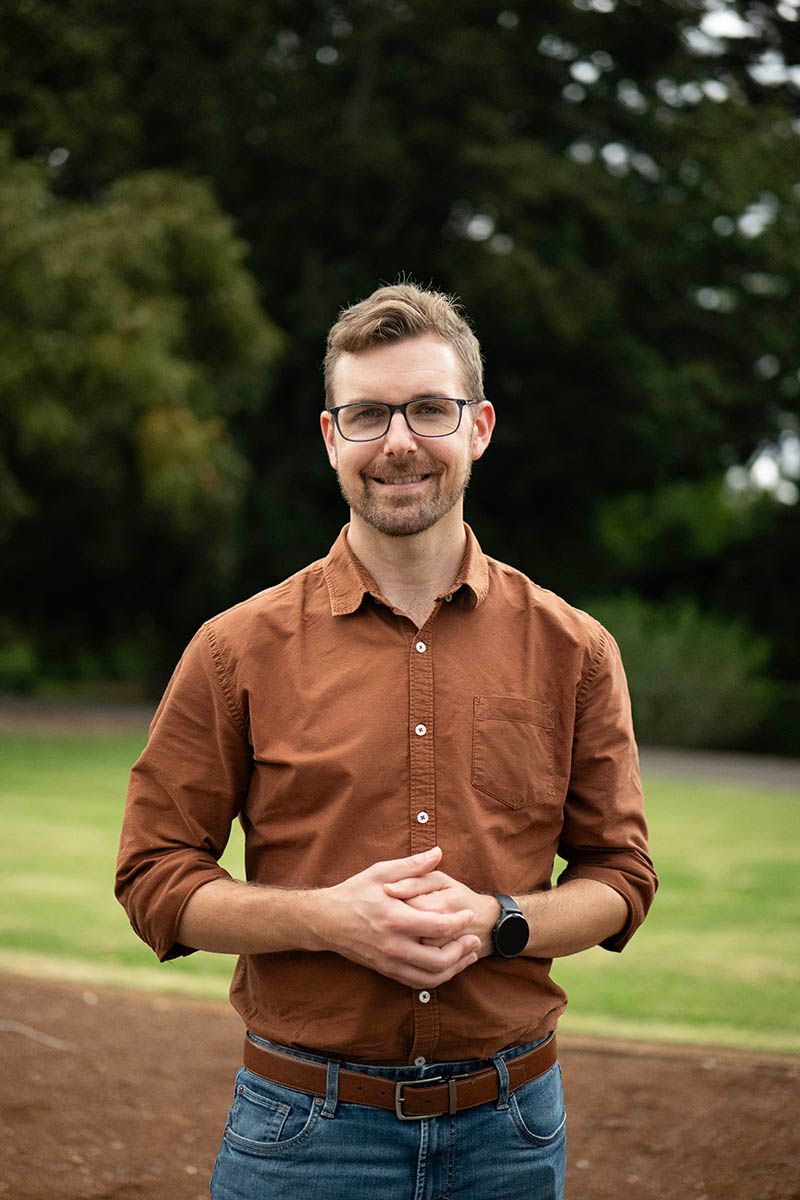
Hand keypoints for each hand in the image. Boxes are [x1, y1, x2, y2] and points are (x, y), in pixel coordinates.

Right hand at [319, 847, 480, 988]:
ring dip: (454, 968)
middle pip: (439, 959)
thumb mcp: (381, 872)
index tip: (469, 914)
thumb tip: (438, 853)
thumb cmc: (354, 892)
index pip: (437, 926)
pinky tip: (447, 965)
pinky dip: (437, 977)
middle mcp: (393, 945)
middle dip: (462, 950)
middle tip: (474, 938)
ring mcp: (389, 962)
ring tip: (467, 954)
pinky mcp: (386, 970)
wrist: (325, 921)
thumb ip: (412, 865)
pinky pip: (417, 982)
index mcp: (393, 918)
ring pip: (431, 977)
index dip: (459, 922)